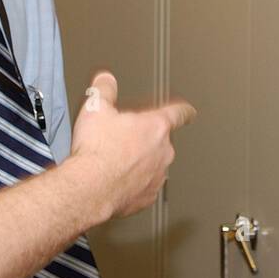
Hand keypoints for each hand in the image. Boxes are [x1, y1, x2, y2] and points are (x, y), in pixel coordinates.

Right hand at [70, 71, 195, 220]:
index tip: (188, 112)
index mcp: (155, 126)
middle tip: (118, 141)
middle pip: (158, 141)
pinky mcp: (147, 197)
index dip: (183, 111)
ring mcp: (157, 176)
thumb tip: (105, 80)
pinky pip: (143, 187)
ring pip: (152, 165)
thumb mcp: (96, 108)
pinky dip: (132, 185)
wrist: (90, 187)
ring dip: (137, 163)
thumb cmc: (96, 150)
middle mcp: (163, 151)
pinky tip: (114, 182)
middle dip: (141, 140)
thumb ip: (104, 90)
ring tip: (112, 163)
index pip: (177, 113)